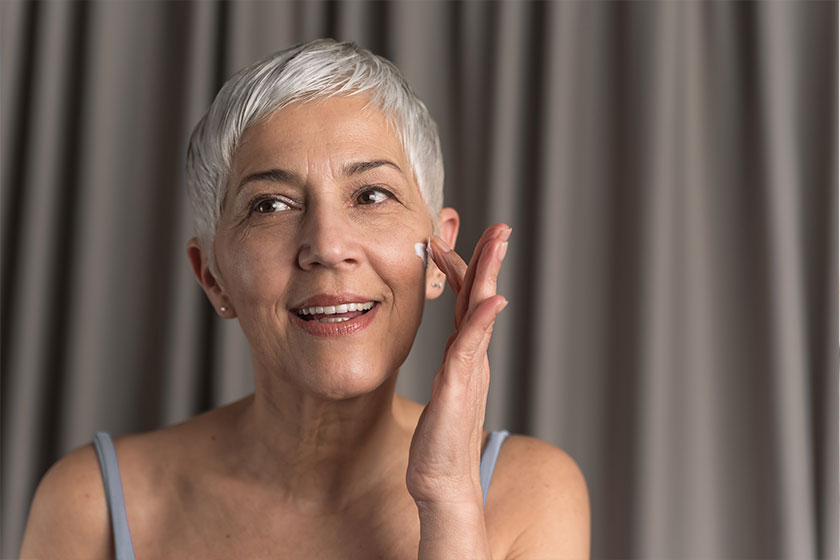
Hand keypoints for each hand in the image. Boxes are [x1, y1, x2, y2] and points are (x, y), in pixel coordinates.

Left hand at [406, 223, 510, 506]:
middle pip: (480, 299)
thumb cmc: (438, 442)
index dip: (465, 269)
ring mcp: (468, 371)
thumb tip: (457, 346)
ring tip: (497, 244)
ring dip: (488, 276)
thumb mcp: (445, 392)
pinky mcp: (460, 389)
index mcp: (464, 356)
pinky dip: (481, 322)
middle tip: (499, 228)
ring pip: (479, 314)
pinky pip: (470, 348)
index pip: (467, 302)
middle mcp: (471, 358)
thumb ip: (454, 365)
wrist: (442, 483)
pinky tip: (489, 299)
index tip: (456, 238)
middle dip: (489, 260)